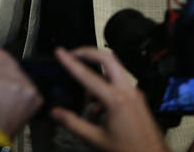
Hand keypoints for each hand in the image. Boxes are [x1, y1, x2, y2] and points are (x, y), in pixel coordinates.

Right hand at [50, 47, 168, 151]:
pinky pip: (119, 84)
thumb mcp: (96, 139)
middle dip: (88, 53)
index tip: (60, 52)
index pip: (87, 75)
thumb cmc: (130, 150)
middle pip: (107, 58)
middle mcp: (127, 92)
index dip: (70, 62)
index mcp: (116, 100)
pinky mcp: (137, 99)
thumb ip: (73, 123)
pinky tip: (97, 106)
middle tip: (73, 54)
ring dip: (97, 71)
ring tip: (82, 87)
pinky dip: (105, 86)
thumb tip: (56, 112)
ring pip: (114, 70)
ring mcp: (134, 94)